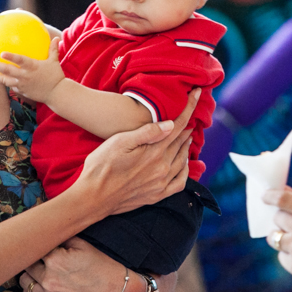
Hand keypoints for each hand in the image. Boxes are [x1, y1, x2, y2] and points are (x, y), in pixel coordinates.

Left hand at [0, 37, 64, 102]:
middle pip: (7, 71)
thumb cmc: (56, 76)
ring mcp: (22, 85)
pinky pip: (11, 86)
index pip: (20, 61)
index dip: (11, 57)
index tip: (2, 53)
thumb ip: (53, 49)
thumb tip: (56, 38)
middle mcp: (25, 76)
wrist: (56, 94)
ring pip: (5, 81)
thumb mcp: (55, 62)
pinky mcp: (22, 91)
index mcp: (33, 67)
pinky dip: (4, 82)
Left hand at [19, 237, 123, 291]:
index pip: (35, 249)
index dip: (39, 247)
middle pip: (27, 266)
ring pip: (26, 285)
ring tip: (39, 274)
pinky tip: (36, 291)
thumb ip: (61, 238)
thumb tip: (45, 234)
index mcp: (55, 259)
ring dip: (31, 278)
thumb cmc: (103, 267)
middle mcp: (49, 280)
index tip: (42, 247)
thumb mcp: (83, 245)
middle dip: (33, 261)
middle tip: (41, 260)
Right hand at [77, 89, 197, 214]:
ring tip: (186, 135)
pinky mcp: (157, 195)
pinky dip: (186, 170)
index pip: (178, 125)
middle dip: (188, 126)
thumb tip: (171, 124)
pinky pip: (180, 182)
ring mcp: (161, 183)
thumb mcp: (119, 142)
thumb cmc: (101, 166)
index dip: (190, 107)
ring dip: (187, 145)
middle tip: (192, 113)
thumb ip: (147, 133)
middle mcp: (162, 168)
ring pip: (183, 160)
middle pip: (182, 141)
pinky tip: (183, 164)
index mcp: (154, 152)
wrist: (92, 198)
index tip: (198, 93)